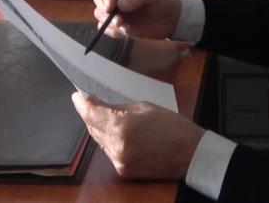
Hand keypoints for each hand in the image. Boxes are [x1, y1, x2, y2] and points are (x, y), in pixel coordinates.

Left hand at [71, 92, 203, 178]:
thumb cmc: (172, 127)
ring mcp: (118, 160)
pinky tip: (122, 135)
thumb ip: (117, 108)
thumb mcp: (144, 108)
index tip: (78, 97)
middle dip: (92, 115)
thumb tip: (98, 105)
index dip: (82, 104)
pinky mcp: (123, 170)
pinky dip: (111, 142)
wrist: (190, 154)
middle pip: (92, 128)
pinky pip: (109, 152)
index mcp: (122, 126)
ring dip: (101, 129)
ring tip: (113, 119)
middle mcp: (116, 146)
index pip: (91, 114)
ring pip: (99, 141)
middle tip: (93, 103)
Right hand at [93, 0, 180, 39]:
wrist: (171, 19)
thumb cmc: (165, 1)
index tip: (110, 8)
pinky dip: (113, 32)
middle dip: (105, 11)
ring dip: (110, 23)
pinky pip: (106, 28)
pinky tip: (127, 32)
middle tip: (118, 21)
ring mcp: (116, 9)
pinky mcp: (117, 23)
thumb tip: (120, 4)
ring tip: (127, 28)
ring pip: (100, 14)